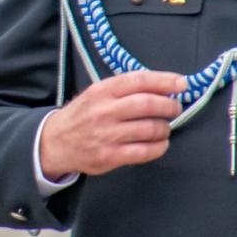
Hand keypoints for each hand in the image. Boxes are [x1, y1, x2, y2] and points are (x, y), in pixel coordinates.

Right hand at [39, 71, 186, 177]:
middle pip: (148, 104)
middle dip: (169, 105)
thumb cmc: (83, 115)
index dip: (164, 80)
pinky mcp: (110, 156)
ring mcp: (107, 134)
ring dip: (165, 128)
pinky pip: (144, 152)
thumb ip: (124, 89)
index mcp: (102, 90)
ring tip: (164, 127)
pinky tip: (160, 143)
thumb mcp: (97, 93)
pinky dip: (159, 147)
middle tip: (175, 108)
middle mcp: (104, 110)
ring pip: (149, 129)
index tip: (181, 83)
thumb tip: (162, 86)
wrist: (55, 142)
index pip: (139, 80)